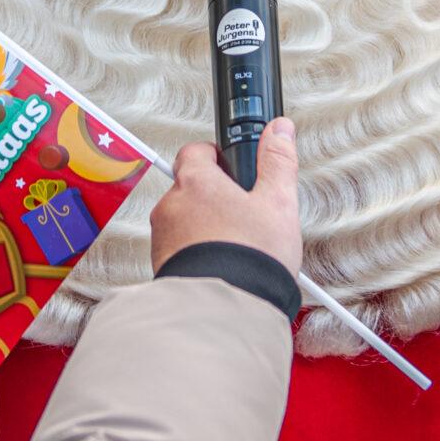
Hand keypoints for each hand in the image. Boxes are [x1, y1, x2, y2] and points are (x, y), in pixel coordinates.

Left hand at [147, 118, 301, 276]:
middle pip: (188, 187)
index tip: (230, 164)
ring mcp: (161, 237)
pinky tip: (220, 263)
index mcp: (196, 182)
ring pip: (181, 219)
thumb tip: (279, 130)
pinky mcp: (160, 265)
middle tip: (240, 210)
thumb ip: (277, 162)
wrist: (225, 310)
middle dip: (212, 196)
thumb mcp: (278, 204)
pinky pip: (177, 248)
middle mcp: (171, 205)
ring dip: (202, 225)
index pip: (195, 151)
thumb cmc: (249, 258)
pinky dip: (195, 251)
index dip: (215, 155)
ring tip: (233, 243)